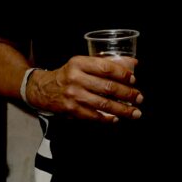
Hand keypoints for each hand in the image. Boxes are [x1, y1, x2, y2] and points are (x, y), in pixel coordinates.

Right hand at [26, 56, 142, 121]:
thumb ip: (104, 64)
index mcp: (79, 63)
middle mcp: (76, 78)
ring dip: (122, 109)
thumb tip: (133, 64)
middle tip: (139, 98)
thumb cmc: (66, 75)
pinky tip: (116, 118)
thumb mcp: (81, 64)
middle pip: (108, 87)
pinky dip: (108, 118)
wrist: (43, 89)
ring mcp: (73, 95)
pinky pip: (94, 116)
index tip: (133, 80)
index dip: (122, 75)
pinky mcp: (72, 110)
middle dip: (127, 94)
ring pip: (104, 104)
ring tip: (135, 112)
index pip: (106, 68)